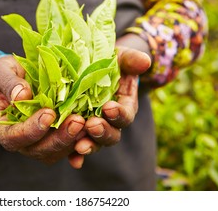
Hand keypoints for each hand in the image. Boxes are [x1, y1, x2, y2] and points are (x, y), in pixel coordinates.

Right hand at [0, 55, 86, 166]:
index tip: (48, 114)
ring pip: (56, 151)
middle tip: (77, 121)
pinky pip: (68, 146)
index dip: (32, 129)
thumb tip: (21, 95)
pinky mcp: (54, 136)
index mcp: (2, 128)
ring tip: (88, 123)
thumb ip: (9, 83)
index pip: (15, 138)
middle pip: (39, 150)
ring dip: (73, 140)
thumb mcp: (0, 72)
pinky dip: (81, 141)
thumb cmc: (2, 73)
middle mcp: (21, 140)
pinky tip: (92, 130)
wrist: (13, 75)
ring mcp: (39, 141)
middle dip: (59, 138)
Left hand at [73, 34, 151, 162]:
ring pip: (94, 143)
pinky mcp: (77, 132)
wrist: (90, 67)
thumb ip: (132, 60)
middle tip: (92, 125)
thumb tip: (145, 61)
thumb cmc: (107, 62)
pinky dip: (75, 156)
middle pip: (111, 135)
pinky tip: (73, 161)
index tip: (109, 108)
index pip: (125, 115)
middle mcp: (110, 122)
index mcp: (123, 106)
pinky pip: (76, 147)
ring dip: (89, 146)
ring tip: (79, 146)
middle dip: (102, 132)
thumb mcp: (119, 57)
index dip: (119, 114)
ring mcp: (93, 129)